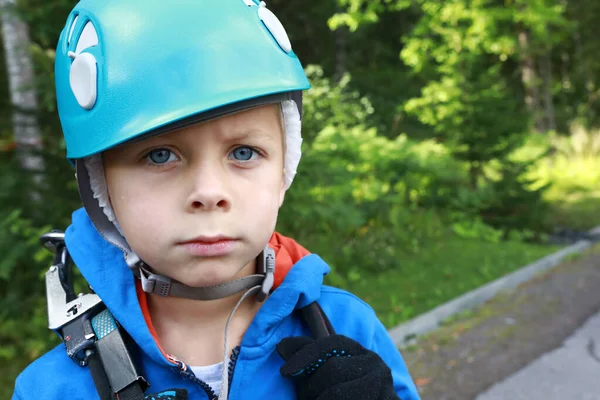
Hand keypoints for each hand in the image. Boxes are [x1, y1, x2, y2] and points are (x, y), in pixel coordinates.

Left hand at [276, 334, 400, 399]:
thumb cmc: (343, 392)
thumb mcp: (325, 373)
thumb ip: (307, 358)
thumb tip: (280, 346)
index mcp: (357, 350)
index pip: (330, 343)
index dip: (306, 355)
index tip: (284, 372)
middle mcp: (374, 362)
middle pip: (333, 368)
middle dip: (311, 387)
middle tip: (305, 399)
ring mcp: (384, 383)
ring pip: (340, 391)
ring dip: (321, 399)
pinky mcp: (389, 399)